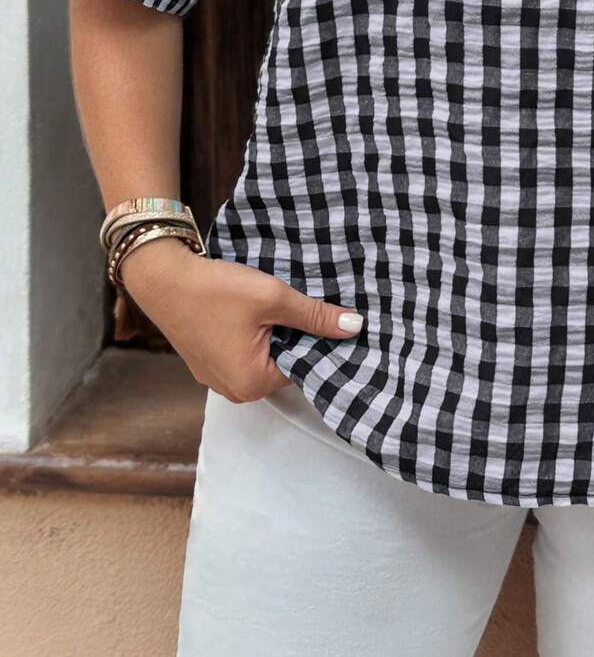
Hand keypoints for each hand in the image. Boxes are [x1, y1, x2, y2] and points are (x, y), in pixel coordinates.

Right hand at [117, 236, 363, 402]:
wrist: (164, 277)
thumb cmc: (216, 290)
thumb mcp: (273, 298)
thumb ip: (316, 316)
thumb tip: (355, 326)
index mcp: (252, 384)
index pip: (305, 366)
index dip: (320, 340)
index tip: (332, 318)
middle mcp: (235, 390)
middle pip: (285, 363)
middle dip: (298, 337)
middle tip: (310, 306)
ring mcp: (218, 378)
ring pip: (265, 356)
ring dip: (277, 333)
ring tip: (283, 306)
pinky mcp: (209, 362)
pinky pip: (245, 352)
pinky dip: (256, 334)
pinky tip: (259, 310)